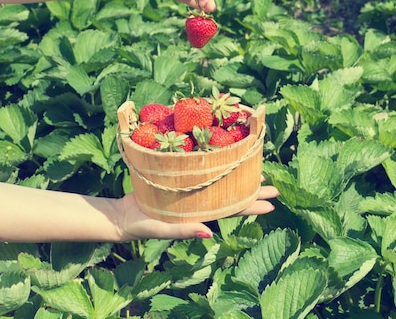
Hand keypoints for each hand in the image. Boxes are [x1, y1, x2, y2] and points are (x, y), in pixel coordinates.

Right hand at [114, 181, 278, 239]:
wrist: (122, 216)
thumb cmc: (142, 226)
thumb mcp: (163, 230)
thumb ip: (184, 231)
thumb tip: (209, 233)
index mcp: (202, 215)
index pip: (234, 210)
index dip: (252, 206)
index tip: (272, 203)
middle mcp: (201, 204)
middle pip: (233, 197)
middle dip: (253, 192)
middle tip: (273, 187)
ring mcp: (192, 194)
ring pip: (222, 185)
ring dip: (239, 179)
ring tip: (256, 172)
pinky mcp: (181, 183)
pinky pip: (204, 176)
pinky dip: (216, 169)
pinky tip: (222, 161)